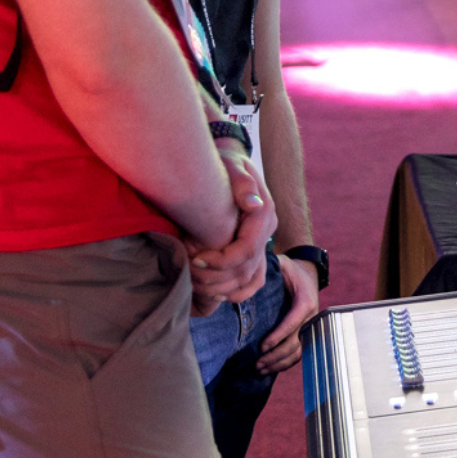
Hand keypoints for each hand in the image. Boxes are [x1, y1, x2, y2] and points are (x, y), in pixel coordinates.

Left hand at [189, 145, 275, 314]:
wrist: (230, 165)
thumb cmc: (226, 164)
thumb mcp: (233, 165)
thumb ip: (242, 182)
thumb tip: (253, 204)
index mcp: (264, 214)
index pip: (247, 250)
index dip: (221, 261)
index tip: (196, 259)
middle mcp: (267, 232)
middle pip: (246, 270)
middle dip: (216, 278)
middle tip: (189, 274)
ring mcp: (263, 243)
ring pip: (250, 280)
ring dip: (222, 289)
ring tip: (196, 284)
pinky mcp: (256, 251)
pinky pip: (253, 282)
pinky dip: (236, 293)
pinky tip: (215, 293)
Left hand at [257, 255, 321, 373]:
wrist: (307, 273)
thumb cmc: (290, 269)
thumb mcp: (282, 264)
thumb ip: (270, 268)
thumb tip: (248, 278)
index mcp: (306, 301)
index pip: (293, 323)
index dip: (278, 337)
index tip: (262, 347)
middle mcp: (311, 317)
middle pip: (296, 342)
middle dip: (276, 355)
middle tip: (257, 363)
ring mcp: (309, 327)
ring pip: (298, 351)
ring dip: (279, 363)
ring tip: (260, 369)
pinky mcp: (305, 333)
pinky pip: (297, 352)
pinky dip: (285, 363)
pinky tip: (270, 368)